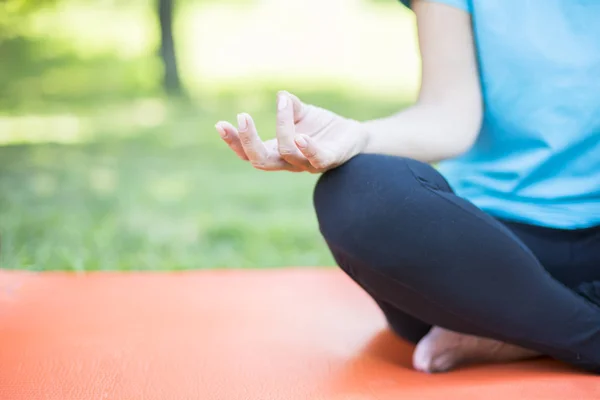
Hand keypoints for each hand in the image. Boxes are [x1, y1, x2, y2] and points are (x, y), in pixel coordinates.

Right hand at [214, 91, 367, 172]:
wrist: (353, 137)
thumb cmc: (322, 128)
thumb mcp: (302, 113)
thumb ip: (289, 106)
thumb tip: (281, 96)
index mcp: (276, 152)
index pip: (248, 153)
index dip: (234, 142)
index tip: (220, 125)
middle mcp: (289, 162)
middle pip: (260, 161)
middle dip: (248, 141)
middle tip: (242, 117)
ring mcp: (307, 164)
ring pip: (287, 152)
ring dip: (282, 127)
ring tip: (282, 104)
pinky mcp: (328, 161)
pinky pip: (316, 159)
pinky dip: (307, 147)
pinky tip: (300, 135)